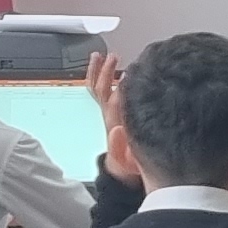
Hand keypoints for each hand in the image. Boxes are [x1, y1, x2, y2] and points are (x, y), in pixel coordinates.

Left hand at [84, 53, 144, 187]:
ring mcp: (108, 114)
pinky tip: (107, 67)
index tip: (128, 75)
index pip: (113, 102)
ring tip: (101, 55)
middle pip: (101, 91)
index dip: (119, 88)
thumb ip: (119, 148)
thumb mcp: (127, 163)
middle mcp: (108, 117)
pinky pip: (100, 92)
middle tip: (112, 58)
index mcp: (115, 126)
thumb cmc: (129, 167)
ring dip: (99, 71)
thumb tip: (115, 130)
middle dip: (105, 73)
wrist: (122, 172)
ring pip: (98, 89)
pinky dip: (100, 78)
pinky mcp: (110, 113)